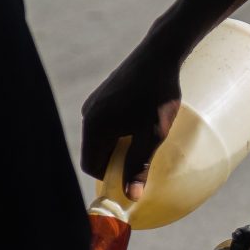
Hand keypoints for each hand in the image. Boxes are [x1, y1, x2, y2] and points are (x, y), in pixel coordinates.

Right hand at [81, 43, 184, 195]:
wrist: (160, 53)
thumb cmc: (157, 95)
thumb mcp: (152, 134)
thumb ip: (139, 165)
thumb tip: (132, 196)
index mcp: (94, 126)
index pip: (91, 165)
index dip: (109, 178)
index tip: (131, 181)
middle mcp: (89, 114)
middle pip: (96, 152)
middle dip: (116, 163)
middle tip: (143, 164)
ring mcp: (95, 102)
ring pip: (103, 137)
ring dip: (120, 146)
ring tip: (146, 143)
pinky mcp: (104, 94)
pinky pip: (107, 123)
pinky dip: (120, 131)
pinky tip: (141, 125)